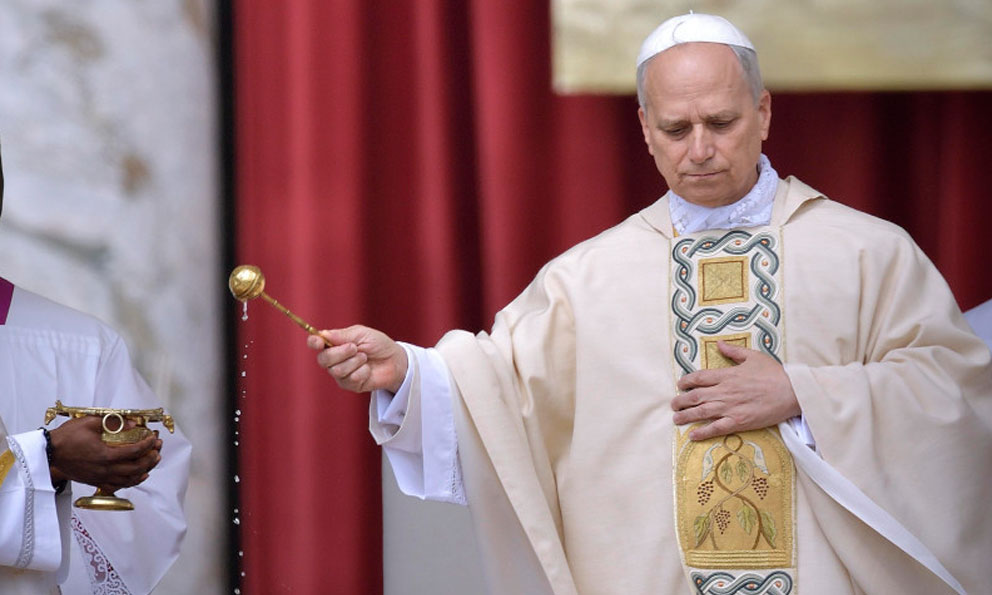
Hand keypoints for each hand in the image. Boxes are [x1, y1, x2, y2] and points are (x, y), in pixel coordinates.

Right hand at [48, 416, 162, 490]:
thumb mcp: (90, 423)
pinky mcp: (95, 481)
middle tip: (158, 449)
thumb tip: (133, 423)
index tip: (153, 438)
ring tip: (152, 462)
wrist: (48, 453)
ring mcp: (100, 478)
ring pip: (128, 480)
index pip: (134, 452)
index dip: (147, 445)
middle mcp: (104, 470)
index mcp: (105, 455)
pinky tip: (138, 476)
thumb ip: (113, 423)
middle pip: (135, 468)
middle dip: (150, 458)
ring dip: (144, 471)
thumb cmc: (66, 438)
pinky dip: (131, 481)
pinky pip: (118, 485)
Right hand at [307, 325, 407, 393]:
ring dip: (354, 362)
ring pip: (336, 370)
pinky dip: (362, 372)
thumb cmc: (378, 344)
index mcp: (333, 343)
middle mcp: (333, 359)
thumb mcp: (362, 334)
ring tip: (365, 358)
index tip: (318, 342)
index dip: (314, 343)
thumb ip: (342, 335)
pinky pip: (350, 379)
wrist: (394, 360)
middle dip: (340, 353)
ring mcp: (340, 374)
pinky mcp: (350, 385)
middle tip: (355, 348)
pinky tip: (368, 370)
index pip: (315, 343)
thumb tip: (323, 334)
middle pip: (323, 359)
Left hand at [671, 341, 800, 440]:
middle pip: (695, 396)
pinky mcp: (738, 422)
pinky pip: (716, 428)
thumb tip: (718, 344)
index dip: (685, 382)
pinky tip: (692, 435)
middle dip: (680, 401)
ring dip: (685, 416)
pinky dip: (702, 432)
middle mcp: (724, 391)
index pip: (699, 378)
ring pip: (701, 412)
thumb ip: (733, 352)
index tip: (679, 385)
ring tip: (676, 419)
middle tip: (673, 404)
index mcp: (727, 375)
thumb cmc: (774, 373)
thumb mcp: (753, 356)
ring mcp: (730, 407)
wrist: (792, 392)